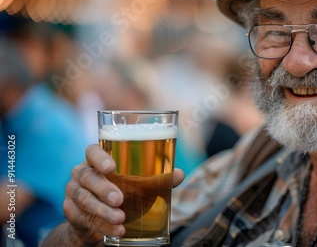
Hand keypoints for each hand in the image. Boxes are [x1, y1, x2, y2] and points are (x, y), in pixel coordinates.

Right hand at [63, 144, 184, 243]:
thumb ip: (158, 180)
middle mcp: (82, 173)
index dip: (99, 157)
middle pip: (87, 177)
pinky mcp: (72, 212)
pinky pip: (83, 218)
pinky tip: (117, 230)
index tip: (111, 168)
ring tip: (121, 218)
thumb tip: (179, 174)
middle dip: (103, 188)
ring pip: (84, 199)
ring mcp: (73, 192)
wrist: (100, 220)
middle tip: (120, 199)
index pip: (92, 151)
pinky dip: (102, 225)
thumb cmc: (122, 192)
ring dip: (103, 210)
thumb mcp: (139, 186)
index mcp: (96, 160)